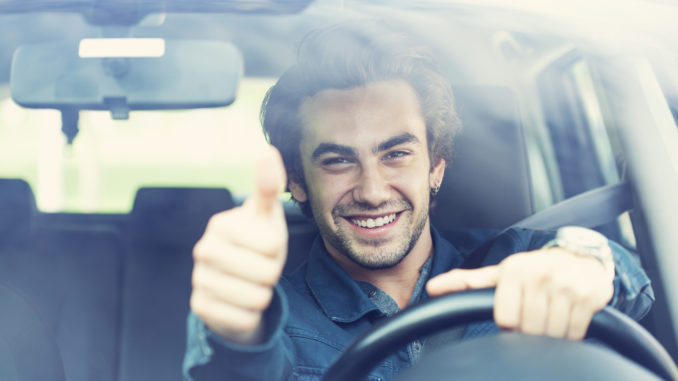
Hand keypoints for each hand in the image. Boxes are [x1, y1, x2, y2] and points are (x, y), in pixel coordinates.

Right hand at [190, 145, 287, 343]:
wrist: (237, 282)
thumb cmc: (256, 244)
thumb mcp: (266, 217)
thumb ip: (268, 186)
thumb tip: (268, 151)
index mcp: (221, 224)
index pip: (273, 245)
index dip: (277, 250)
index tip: (265, 246)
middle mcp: (203, 250)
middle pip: (266, 274)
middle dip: (271, 274)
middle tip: (258, 267)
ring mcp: (198, 280)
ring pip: (255, 299)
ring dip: (261, 295)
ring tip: (250, 283)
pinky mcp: (199, 308)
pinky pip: (243, 319)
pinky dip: (250, 316)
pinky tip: (239, 302)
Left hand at [426, 247, 614, 339]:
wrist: (580, 257)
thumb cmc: (533, 270)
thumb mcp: (499, 274)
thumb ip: (466, 282)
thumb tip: (430, 288)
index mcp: (514, 269)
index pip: (506, 320)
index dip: (509, 325)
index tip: (515, 316)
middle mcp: (540, 273)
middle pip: (529, 329)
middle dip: (531, 331)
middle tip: (535, 316)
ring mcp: (566, 284)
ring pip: (553, 334)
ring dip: (552, 335)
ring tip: (551, 316)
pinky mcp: (590, 295)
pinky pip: (576, 333)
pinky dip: (572, 334)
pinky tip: (568, 318)